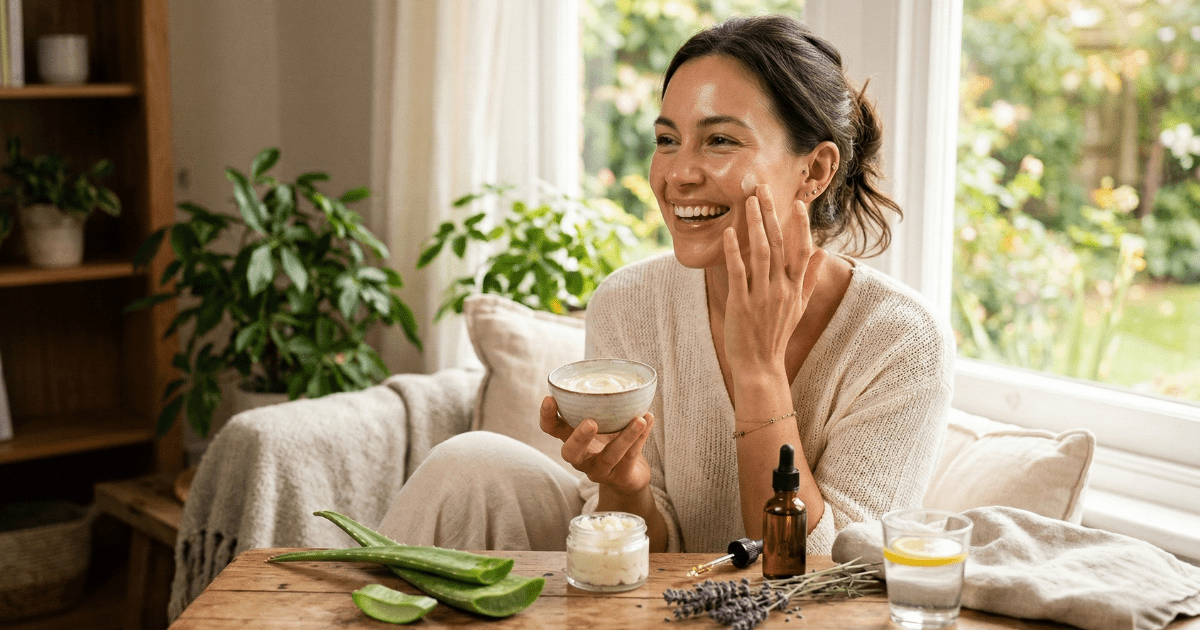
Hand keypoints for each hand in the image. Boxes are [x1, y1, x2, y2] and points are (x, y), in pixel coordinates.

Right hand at [539, 396, 653, 495]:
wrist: (629, 477)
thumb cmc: (611, 441)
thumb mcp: (602, 423)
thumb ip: (600, 405)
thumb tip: (611, 371)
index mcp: (571, 440)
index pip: (552, 430)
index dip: (547, 417)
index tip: (549, 399)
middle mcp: (581, 458)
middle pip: (571, 453)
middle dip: (579, 438)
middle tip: (591, 423)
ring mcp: (600, 470)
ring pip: (609, 456)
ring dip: (625, 437)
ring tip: (639, 420)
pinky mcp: (621, 478)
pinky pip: (631, 457)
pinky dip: (641, 437)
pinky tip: (648, 419)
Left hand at [722, 185, 826, 373]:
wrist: (761, 365)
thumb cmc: (778, 334)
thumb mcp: (800, 306)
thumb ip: (811, 278)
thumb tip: (824, 252)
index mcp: (795, 287)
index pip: (802, 249)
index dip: (800, 225)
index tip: (797, 202)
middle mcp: (781, 288)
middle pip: (779, 244)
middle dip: (771, 214)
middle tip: (763, 189)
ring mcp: (762, 295)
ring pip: (760, 252)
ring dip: (754, 225)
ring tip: (748, 202)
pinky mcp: (741, 303)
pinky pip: (738, 272)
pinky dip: (734, 251)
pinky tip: (729, 233)